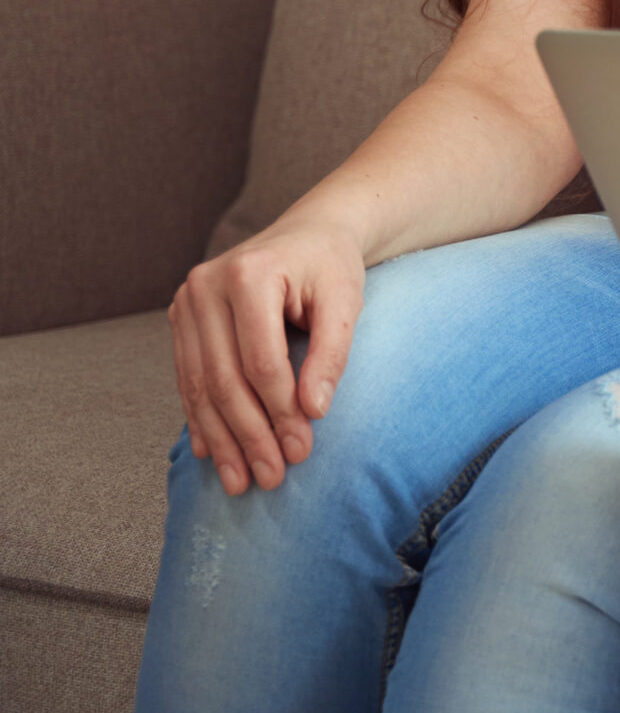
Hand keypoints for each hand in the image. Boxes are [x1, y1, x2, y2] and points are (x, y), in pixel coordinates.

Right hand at [167, 217, 365, 495]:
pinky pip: (188, 377)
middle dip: (248, 436)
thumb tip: (314, 412)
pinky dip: (201, 418)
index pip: (262, 361)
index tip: (301, 451)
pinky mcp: (181, 317)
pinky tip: (210, 452)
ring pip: (201, 386)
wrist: (310, 233)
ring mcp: (186, 301)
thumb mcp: (345, 302)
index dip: (280, 412)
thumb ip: (332, 354)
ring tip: (240, 480)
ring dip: (221, 438)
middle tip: (270, 479)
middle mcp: (205, 287)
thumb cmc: (331, 267)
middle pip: (225, 379)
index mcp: (249, 275)